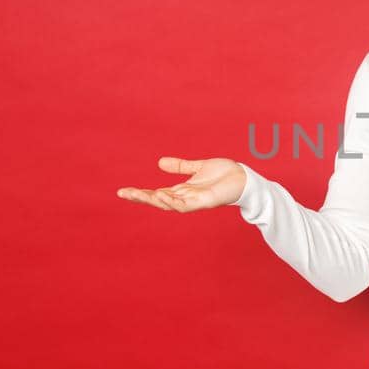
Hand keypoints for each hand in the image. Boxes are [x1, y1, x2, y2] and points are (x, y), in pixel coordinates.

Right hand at [116, 157, 246, 212]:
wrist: (244, 178)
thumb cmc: (224, 174)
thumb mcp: (198, 167)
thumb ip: (181, 166)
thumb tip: (160, 163)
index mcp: (183, 191)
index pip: (156, 193)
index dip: (140, 193)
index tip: (123, 191)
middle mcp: (186, 198)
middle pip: (158, 200)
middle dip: (141, 198)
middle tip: (123, 193)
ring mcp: (195, 201)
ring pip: (169, 205)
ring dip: (154, 200)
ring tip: (138, 194)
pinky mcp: (205, 202)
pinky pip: (185, 205)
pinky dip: (173, 201)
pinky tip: (162, 195)